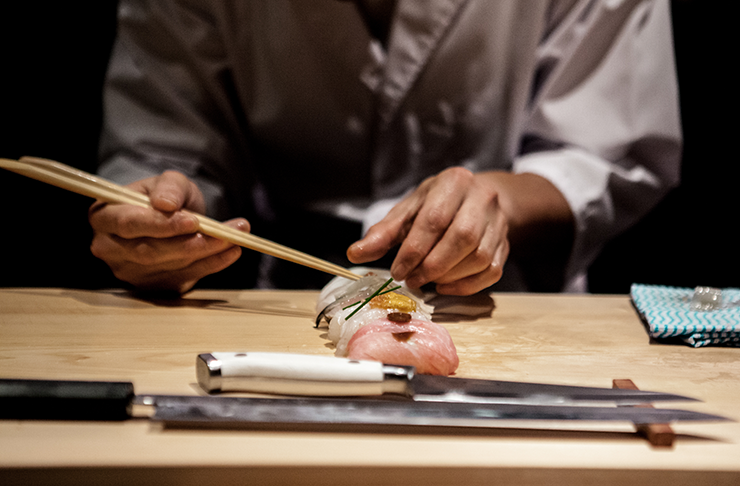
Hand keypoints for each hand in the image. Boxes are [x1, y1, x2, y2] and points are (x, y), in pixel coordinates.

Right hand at [89, 170, 247, 293]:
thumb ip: (169, 187)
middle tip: (225, 233)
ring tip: (236, 236)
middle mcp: (111, 249)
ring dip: (207, 252)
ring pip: (170, 266)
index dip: (161, 225)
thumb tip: (166, 204)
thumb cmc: (163, 198)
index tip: (193, 221)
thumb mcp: (168, 182)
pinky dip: (211, 265)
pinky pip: (184, 277)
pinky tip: (231, 252)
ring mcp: (130, 272)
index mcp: (104, 217)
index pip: (129, 224)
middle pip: (150, 251)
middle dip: (191, 243)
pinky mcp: (153, 286)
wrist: (170, 219)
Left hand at [347, 167, 509, 295]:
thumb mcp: (408, 210)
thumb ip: (383, 232)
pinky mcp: (506, 244)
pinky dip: (467, 285)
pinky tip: (446, 286)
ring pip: (479, 256)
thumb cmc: (437, 204)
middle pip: (462, 238)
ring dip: (449, 276)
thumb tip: (355, 253)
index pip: (434, 219)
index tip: (397, 271)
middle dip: (433, 265)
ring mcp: (498, 221)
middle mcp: (482, 198)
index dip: (413, 250)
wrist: (478, 198)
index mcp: (453, 182)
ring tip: (427, 281)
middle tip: (412, 280)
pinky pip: (492, 271)